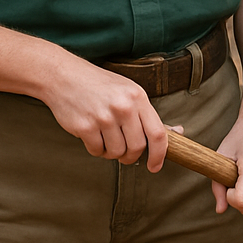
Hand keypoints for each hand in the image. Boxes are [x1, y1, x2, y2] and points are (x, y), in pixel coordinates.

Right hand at [40, 57, 175, 172]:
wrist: (65, 76)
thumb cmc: (100, 85)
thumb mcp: (129, 91)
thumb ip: (148, 114)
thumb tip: (177, 132)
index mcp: (138, 97)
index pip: (157, 133)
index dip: (160, 154)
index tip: (155, 166)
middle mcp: (123, 107)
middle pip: (137, 147)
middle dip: (131, 156)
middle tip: (125, 152)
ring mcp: (104, 117)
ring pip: (117, 152)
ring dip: (112, 152)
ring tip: (106, 137)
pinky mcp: (85, 127)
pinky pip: (97, 151)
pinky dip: (96, 149)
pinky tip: (93, 134)